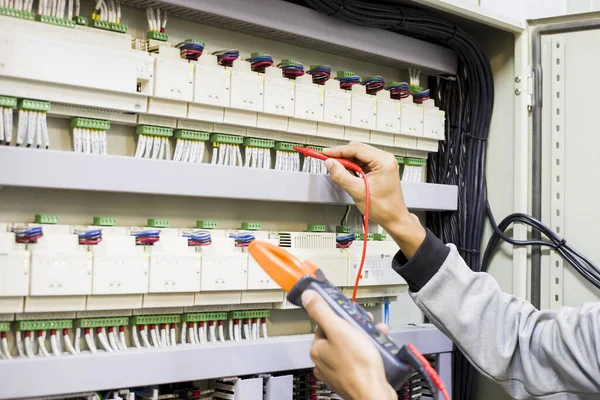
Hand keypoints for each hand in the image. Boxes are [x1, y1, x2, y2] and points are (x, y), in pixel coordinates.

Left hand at [302, 290, 396, 399]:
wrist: (374, 394)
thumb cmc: (358, 367)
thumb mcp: (340, 330)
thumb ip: (322, 312)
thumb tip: (307, 297)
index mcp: (318, 349)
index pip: (324, 324)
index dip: (340, 316)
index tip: (351, 314)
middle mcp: (325, 362)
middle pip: (339, 335)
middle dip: (356, 327)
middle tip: (366, 325)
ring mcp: (338, 371)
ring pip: (351, 347)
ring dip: (365, 338)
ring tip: (376, 336)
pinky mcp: (352, 378)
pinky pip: (359, 359)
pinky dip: (369, 352)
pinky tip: (378, 350)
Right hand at [323, 142, 425, 257]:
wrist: (394, 218)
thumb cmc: (384, 208)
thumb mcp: (357, 191)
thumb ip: (341, 176)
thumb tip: (330, 164)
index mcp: (383, 161)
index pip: (356, 149)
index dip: (338, 151)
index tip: (325, 153)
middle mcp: (385, 159)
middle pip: (357, 149)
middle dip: (342, 156)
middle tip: (329, 162)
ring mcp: (383, 164)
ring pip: (359, 156)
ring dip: (347, 162)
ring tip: (338, 171)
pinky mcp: (379, 169)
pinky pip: (362, 163)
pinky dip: (353, 167)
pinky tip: (348, 174)